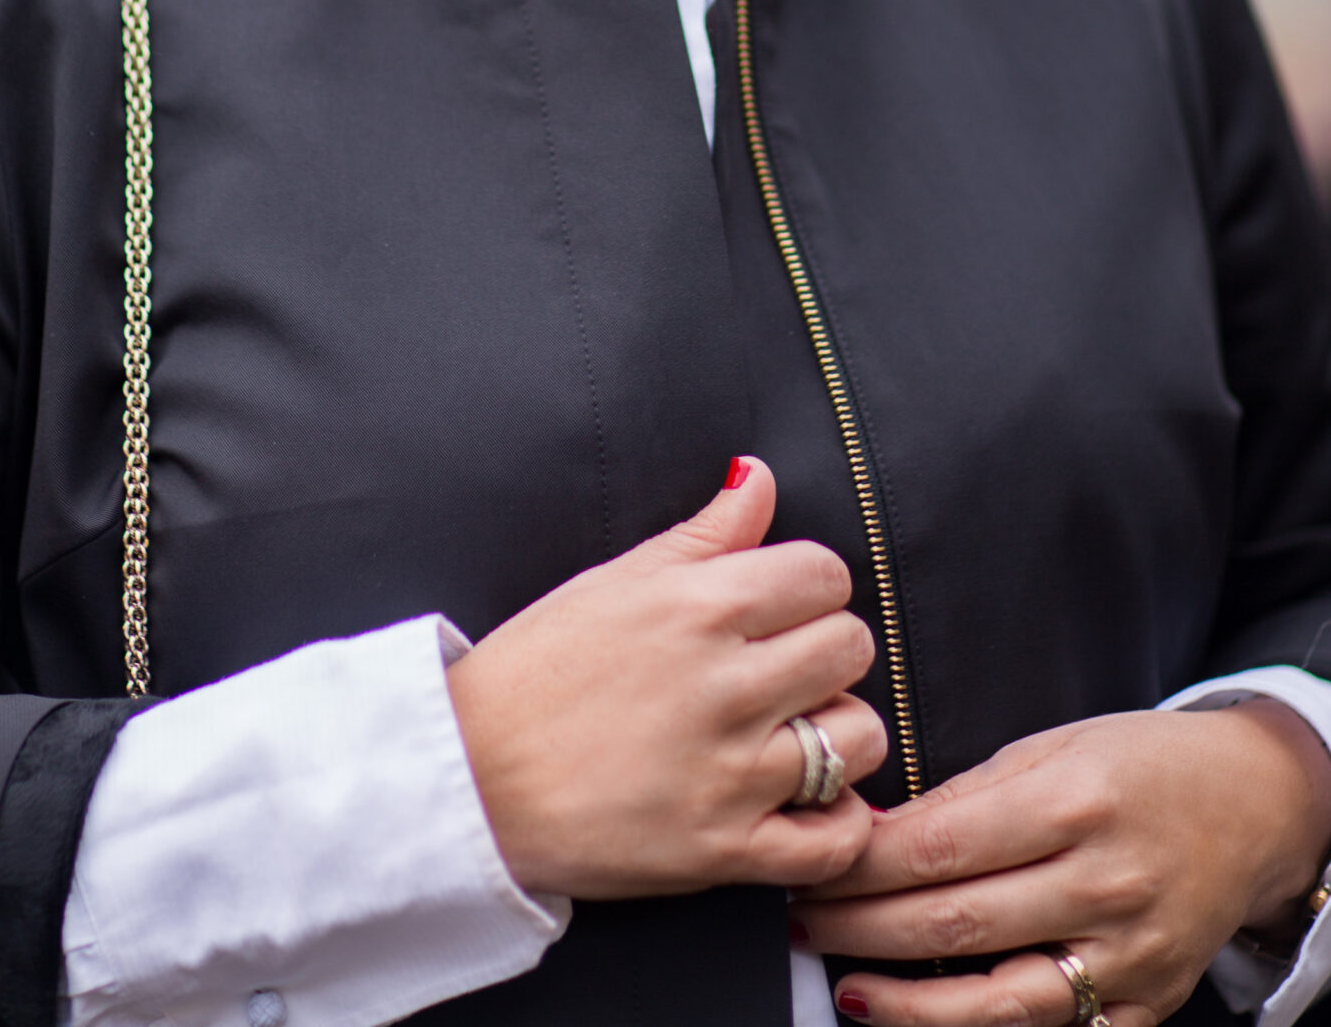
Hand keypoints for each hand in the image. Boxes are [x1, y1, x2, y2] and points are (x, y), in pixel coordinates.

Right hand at [448, 456, 886, 899]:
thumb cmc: (534, 673)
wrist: (472, 780)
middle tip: (784, 670)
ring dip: (837, 736)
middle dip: (826, 652)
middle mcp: (724, 685)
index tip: (784, 608)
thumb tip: (761, 479)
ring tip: (794, 736)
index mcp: (698, 607)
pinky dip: (838, 826)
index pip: (824, 574)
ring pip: (858, 738)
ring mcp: (729, 773)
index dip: (810, 586)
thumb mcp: (613, 582)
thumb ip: (704, 533)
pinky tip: (806, 803)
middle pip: (850, 647)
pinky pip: (835, 842)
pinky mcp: (724, 852)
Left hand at [791, 701, 1330, 1024]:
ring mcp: (1130, 958)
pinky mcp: (1148, 1008)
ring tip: (848, 992)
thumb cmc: (1141, 764)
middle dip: (861, 929)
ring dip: (910, 1005)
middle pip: (955, 924)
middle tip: (803, 924)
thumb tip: (879, 833)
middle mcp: (1104, 885)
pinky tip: (933, 1024)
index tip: (809, 865)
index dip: (860, 865)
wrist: (1255, 806)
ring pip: (1000, 1004)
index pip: (938, 847)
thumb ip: (970, 793)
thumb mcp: (1055, 745)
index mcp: (1074, 802)